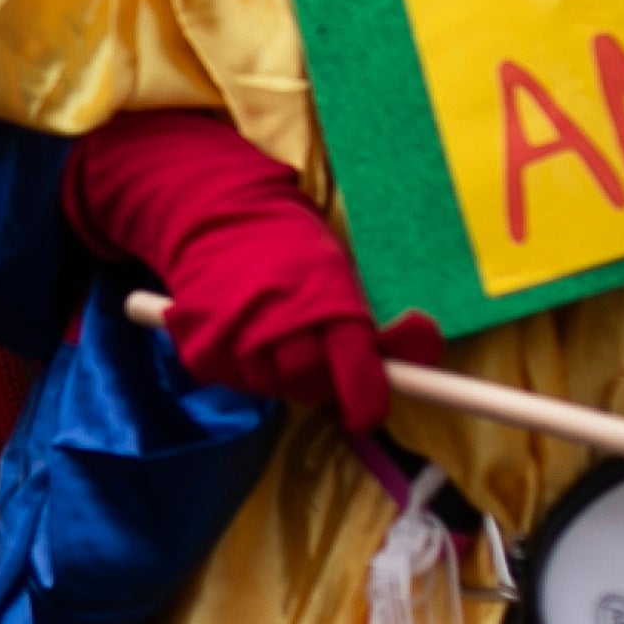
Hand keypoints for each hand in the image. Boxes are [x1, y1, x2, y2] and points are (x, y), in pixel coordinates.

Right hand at [65, 109, 431, 430]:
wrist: (218, 212)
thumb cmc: (290, 245)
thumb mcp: (342, 272)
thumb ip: (378, 323)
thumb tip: (424, 345)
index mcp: (325, 299)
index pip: (356, 373)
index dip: (367, 401)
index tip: (367, 411)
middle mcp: (280, 322)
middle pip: (310, 386)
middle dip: (320, 379)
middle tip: (316, 354)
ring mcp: (235, 337)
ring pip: (271, 387)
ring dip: (280, 374)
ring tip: (276, 338)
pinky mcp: (200, 347)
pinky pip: (233, 381)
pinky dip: (243, 368)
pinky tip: (244, 337)